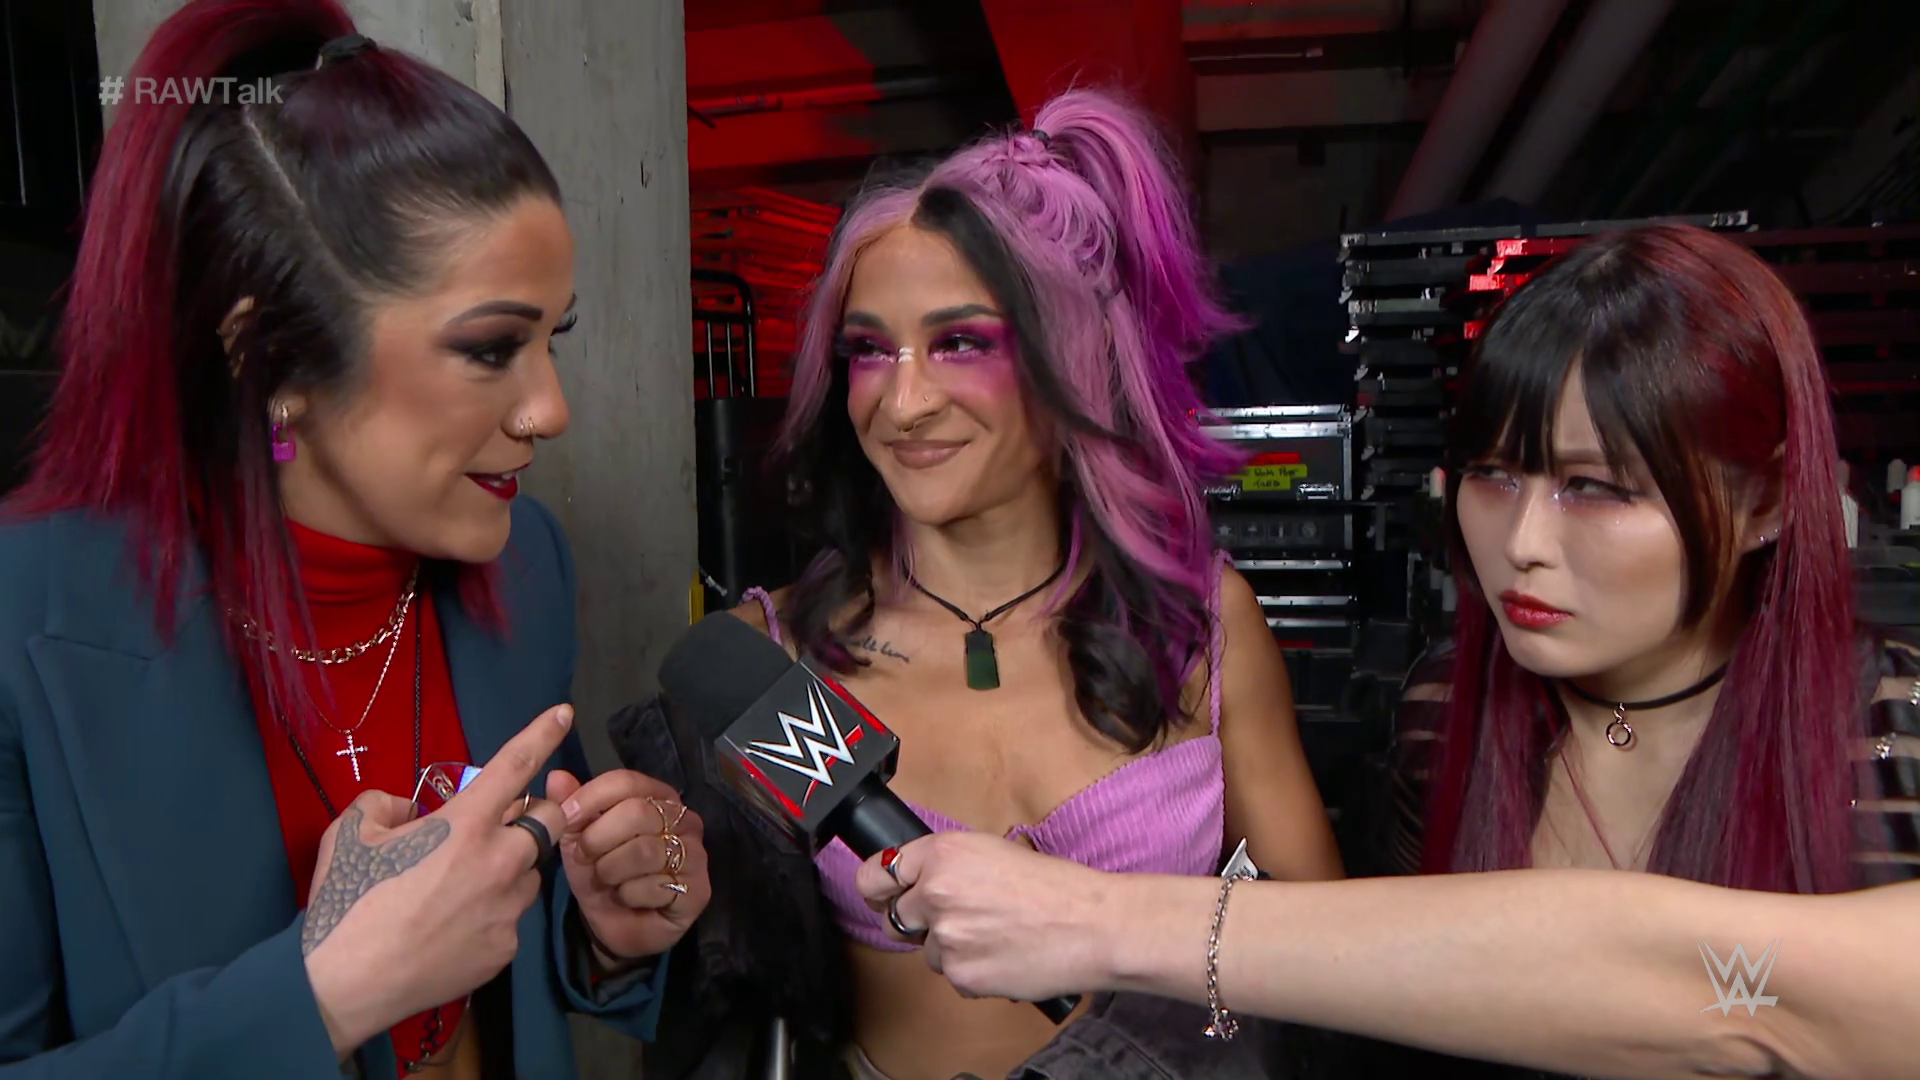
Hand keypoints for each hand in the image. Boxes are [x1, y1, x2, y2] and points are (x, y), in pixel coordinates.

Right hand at [301, 705, 573, 1056]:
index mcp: (465, 825)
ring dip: (510, 869)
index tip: (565, 713)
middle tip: (495, 830)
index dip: (543, 735)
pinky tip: (453, 929)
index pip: (515, 766)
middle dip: (532, 816)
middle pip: (548, 822)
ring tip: (460, 890)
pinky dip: (492, 914)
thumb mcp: (351, 833)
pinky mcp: (507, 949)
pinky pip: (512, 918)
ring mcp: (508, 908)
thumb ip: (386, 805)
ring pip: (530, 873)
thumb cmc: (346, 902)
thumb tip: (412, 812)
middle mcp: (500, 861)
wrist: (341, 985)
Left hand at [545, 768, 710, 965]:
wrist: (613, 926)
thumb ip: (570, 806)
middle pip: (637, 812)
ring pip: (644, 851)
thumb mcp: (577, 839)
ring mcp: (695, 854)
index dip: (591, 798)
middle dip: (598, 839)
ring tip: (606, 880)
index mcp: (657, 797)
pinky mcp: (699, 890)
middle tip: (584, 857)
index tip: (565, 818)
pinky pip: (655, 885)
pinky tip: (629, 898)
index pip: (627, 782)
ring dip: (611, 870)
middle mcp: (684, 819)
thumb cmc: (601, 874)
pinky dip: (630, 895)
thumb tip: (557, 776)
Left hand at [855, 832, 1121, 1002]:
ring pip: (927, 951)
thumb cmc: (1056, 887)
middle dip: (918, 923)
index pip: (876, 874)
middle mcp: (935, 892)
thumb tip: (920, 882)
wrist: (1091, 924)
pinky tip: (1004, 955)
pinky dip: (973, 971)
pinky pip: (953, 976)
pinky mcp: (961, 974)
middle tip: (955, 921)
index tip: (882, 896)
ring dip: (952, 948)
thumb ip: (949, 865)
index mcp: (942, 853)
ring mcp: (946, 937)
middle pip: (895, 918)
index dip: (879, 889)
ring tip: (996, 937)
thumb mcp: (994, 851)